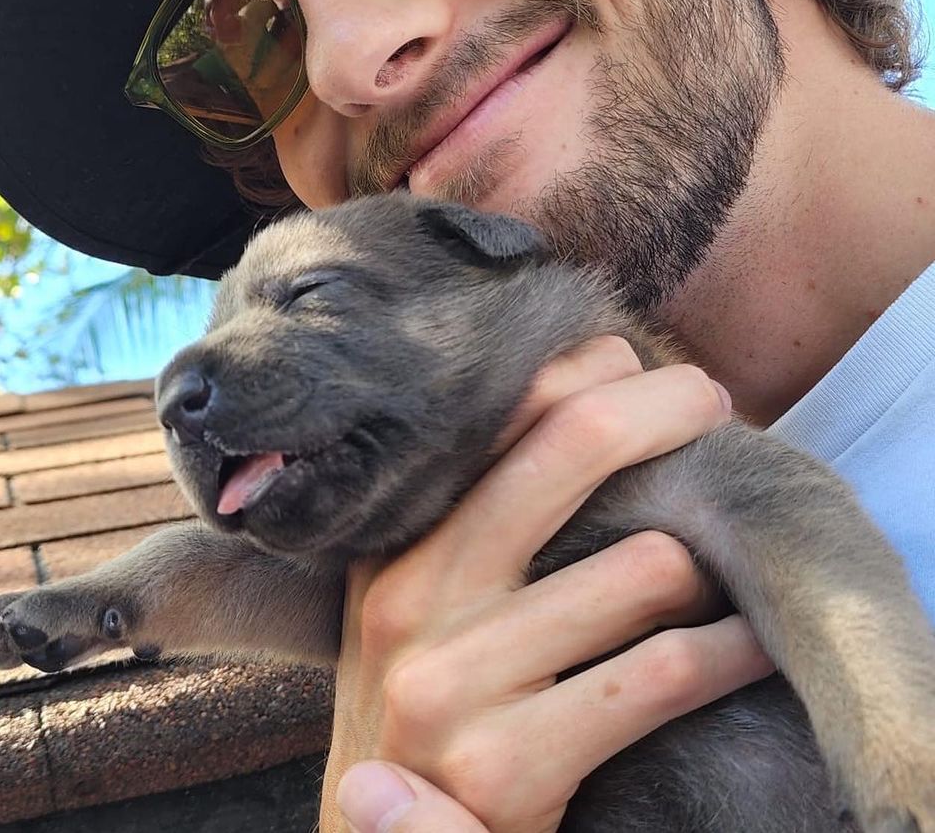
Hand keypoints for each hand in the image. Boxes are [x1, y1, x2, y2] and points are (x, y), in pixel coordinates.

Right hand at [318, 336, 773, 832]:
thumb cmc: (431, 700)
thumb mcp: (422, 595)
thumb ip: (476, 511)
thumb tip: (590, 378)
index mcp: (394, 539)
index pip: (504, 409)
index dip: (595, 371)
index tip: (649, 374)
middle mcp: (412, 594)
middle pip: (573, 444)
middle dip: (665, 410)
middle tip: (712, 406)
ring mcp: (451, 681)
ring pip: (642, 568)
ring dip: (708, 562)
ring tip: (727, 559)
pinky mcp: (504, 767)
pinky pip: (657, 677)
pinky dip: (725, 653)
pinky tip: (743, 640)